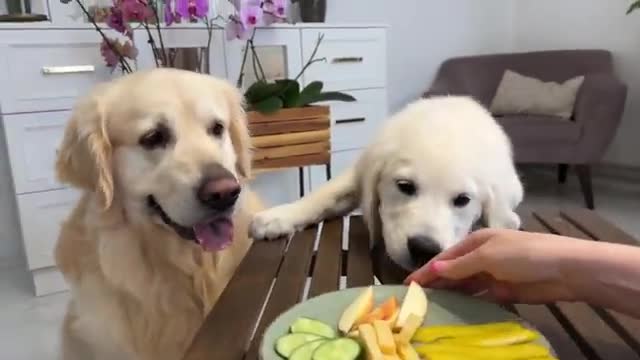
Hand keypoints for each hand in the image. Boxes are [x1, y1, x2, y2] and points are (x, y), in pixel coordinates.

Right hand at [405, 228, 583, 303]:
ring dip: (450, 292)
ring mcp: (493, 274)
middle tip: (415, 298)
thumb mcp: (488, 256)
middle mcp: (482, 256)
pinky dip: (467, 300)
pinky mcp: (504, 291)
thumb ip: (460, 265)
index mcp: (476, 241)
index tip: (408, 283)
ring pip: (465, 284)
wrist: (564, 270)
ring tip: (430, 305)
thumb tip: (432, 268)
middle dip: (435, 281)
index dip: (427, 270)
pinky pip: (480, 295)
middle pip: (453, 270)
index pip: (445, 257)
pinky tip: (455, 308)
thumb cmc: (524, 254)